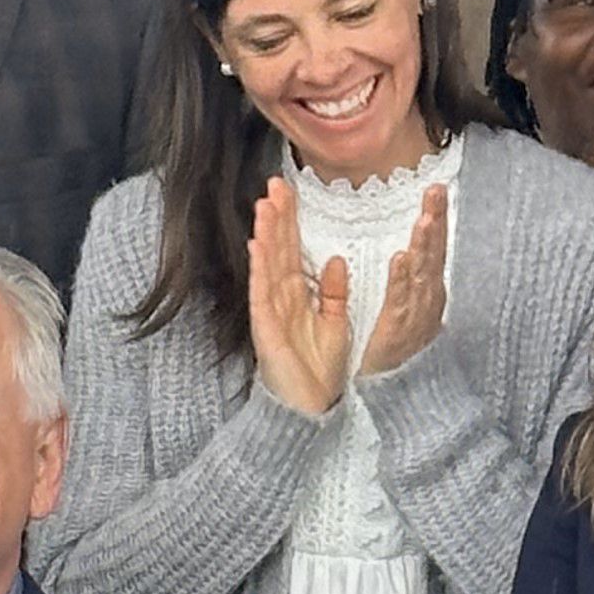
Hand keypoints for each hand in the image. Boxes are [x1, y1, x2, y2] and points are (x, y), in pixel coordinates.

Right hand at [248, 179, 350, 415]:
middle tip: (274, 183)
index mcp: (298, 296)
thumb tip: (334, 260)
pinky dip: (260, 268)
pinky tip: (258, 245)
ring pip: (268, 265)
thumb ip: (333, 293)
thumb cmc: (318, 372)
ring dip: (266, 234)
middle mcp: (280, 299)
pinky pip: (262, 292)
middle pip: (278, 250)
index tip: (290, 191)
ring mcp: (270, 312)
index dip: (291, 221)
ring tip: (264, 204)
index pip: (293, 250)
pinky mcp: (265, 328)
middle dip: (277, 217)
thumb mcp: (335, 324)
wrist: (310, 410)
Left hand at [359, 183, 450, 379]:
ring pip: (422, 273)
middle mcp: (427, 300)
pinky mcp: (397, 331)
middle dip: (436, 221)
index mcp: (427, 292)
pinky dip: (403, 279)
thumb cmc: (399, 352)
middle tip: (436, 190)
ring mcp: (416, 315)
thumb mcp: (408, 310)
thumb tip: (409, 253)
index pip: (433, 249)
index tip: (436, 190)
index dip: (436, 220)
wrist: (397, 396)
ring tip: (424, 218)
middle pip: (434, 254)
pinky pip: (400, 301)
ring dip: (424, 245)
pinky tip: (401, 258)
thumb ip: (409, 281)